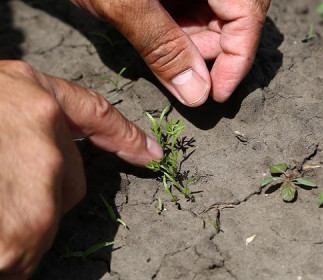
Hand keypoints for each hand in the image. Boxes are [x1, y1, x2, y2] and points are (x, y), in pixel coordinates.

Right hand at [0, 60, 162, 278]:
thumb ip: (26, 124)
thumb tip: (55, 157)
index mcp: (31, 99)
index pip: (97, 115)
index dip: (127, 136)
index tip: (151, 154)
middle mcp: (44, 139)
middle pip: (72, 181)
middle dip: (43, 192)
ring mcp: (35, 186)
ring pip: (45, 219)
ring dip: (17, 225)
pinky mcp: (18, 233)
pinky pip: (24, 249)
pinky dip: (7, 249)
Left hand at [69, 0, 269, 104]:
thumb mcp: (125, 3)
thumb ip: (164, 47)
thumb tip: (197, 94)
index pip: (247, 14)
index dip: (238, 59)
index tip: (217, 95)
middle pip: (233, 18)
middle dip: (207, 52)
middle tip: (178, 72)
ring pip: (213, 17)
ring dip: (189, 43)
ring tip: (157, 48)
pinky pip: (191, 9)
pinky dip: (176, 30)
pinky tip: (154, 33)